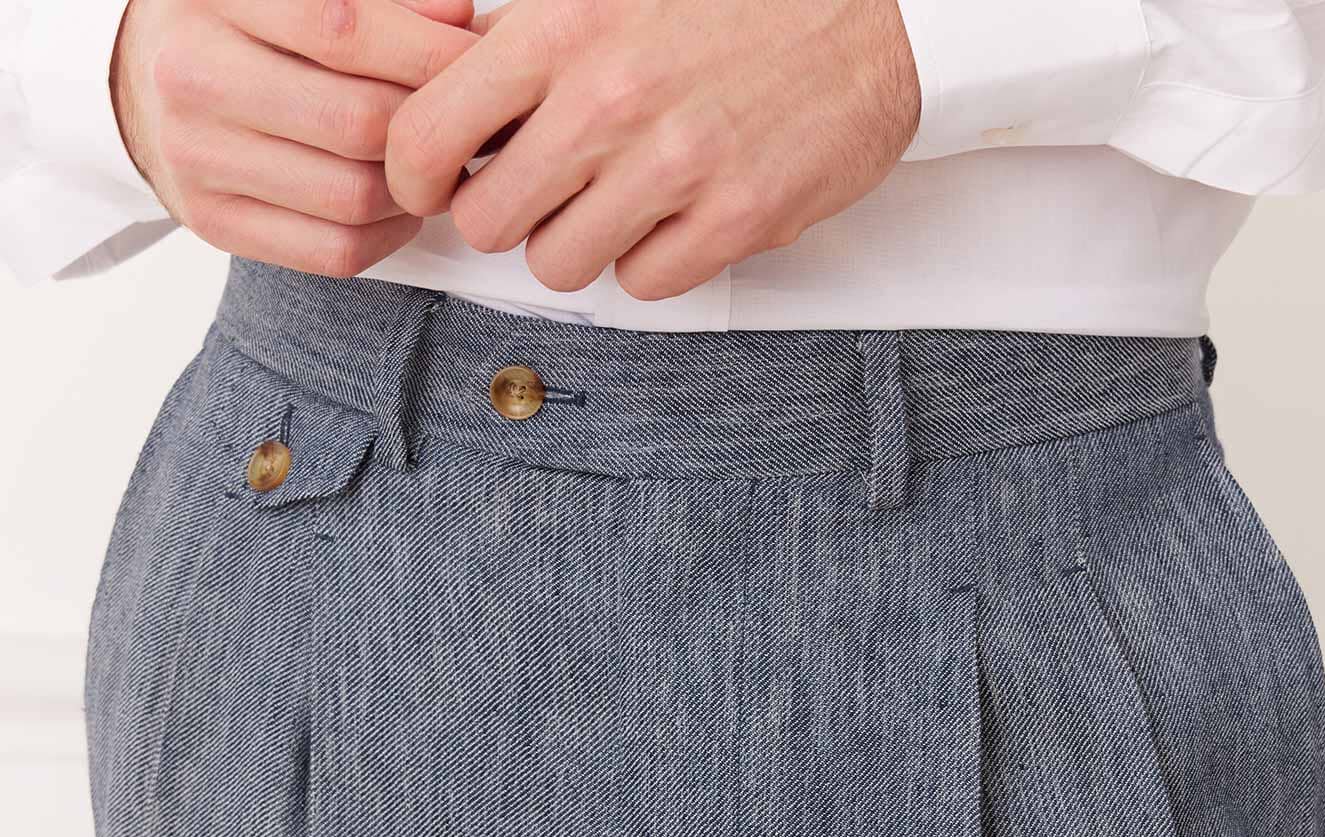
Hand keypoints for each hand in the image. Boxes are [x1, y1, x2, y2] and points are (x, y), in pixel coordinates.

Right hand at [110, 0, 480, 276]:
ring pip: (355, 196)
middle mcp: (193, 76)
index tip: (474, 62)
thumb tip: (458, 18)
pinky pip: (336, 250)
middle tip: (457, 124)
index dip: (427, 53)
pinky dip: (388, 235)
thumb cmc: (237, 28)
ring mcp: (197, 157)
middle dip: (426, 129)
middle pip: (359, 122)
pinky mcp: (214, 222)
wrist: (143, 85)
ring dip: (412, 189)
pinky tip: (393, 205)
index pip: (342, 28)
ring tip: (423, 164)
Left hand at [384, 0, 921, 298]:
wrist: (872, 15)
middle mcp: (610, 100)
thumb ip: (530, 37)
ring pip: (561, 266)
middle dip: (506, 217)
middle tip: (540, 194)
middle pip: (490, 224)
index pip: (427, 136)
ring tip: (615, 202)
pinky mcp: (736, 219)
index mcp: (563, 26)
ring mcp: (676, 168)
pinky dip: (650, 261)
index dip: (416, 175)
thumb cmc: (737, 1)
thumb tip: (450, 93)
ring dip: (578, 245)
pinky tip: (674, 216)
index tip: (436, 183)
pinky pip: (645, 283)